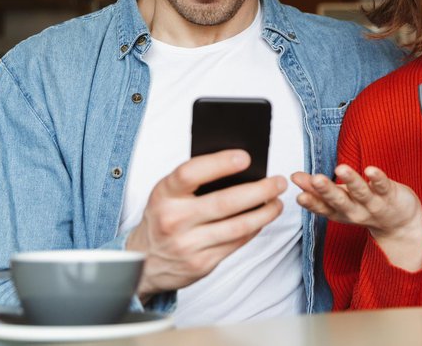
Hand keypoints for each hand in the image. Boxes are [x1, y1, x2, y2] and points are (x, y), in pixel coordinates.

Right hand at [126, 150, 286, 298]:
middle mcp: (173, 220)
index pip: (191, 173)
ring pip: (237, 226)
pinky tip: (262, 219)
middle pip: (224, 202)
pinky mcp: (201, 264)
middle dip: (259, 191)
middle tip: (278, 182)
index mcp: (164, 194)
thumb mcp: (167, 194)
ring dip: (264, 213)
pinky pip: (236, 243)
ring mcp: (187, 244)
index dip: (220, 163)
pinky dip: (254, 229)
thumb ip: (195, 180)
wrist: (143, 260)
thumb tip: (240, 165)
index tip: (246, 157)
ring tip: (277, 202)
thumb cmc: (163, 216)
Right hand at [291, 166, 421, 270]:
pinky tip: (370, 169)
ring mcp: (374, 204)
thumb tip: (294, 177)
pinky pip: (383, 186)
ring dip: (351, 181)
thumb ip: (318, 190)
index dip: (312, 202)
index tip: (298, 194)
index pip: (324, 207)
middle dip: (327, 190)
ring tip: (340, 168)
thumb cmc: (365, 207)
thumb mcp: (340, 201)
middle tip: (315, 179)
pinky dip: (377, 178)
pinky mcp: (390, 195)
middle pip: (340, 201)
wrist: (401, 225)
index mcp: (341, 212)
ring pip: (361, 192)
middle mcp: (356, 211)